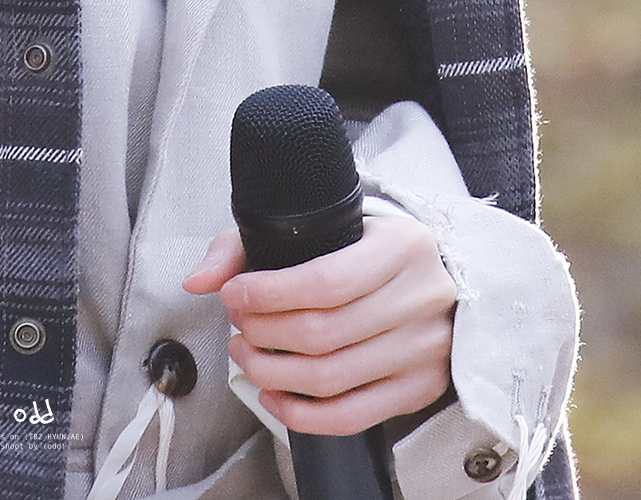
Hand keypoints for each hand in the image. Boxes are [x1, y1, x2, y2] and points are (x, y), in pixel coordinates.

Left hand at [183, 216, 456, 434]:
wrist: (439, 278)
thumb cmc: (371, 249)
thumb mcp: (325, 225)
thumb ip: (250, 243)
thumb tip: (201, 279)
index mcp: (401, 247)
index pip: (326, 281)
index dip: (269, 294)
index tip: (234, 295)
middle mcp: (419, 299)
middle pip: (323, 333)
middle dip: (264, 333)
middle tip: (239, 327)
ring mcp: (424, 349)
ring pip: (332, 378)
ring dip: (274, 373)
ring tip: (248, 356)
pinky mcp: (419, 388)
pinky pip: (353, 415)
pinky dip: (303, 414)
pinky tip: (274, 395)